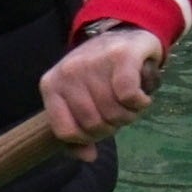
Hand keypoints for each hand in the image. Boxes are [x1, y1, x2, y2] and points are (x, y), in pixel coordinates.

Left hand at [40, 19, 160, 146]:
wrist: (124, 34)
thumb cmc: (99, 74)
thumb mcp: (79, 100)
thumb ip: (77, 132)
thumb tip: (88, 157)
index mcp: (51, 85)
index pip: (66, 132)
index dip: (87, 138)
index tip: (98, 126)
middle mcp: (68, 72)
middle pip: (94, 125)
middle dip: (111, 125)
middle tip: (118, 110)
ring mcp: (93, 62)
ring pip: (114, 113)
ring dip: (129, 115)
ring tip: (129, 101)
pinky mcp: (121, 56)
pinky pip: (129, 96)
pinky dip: (139, 103)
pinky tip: (140, 97)